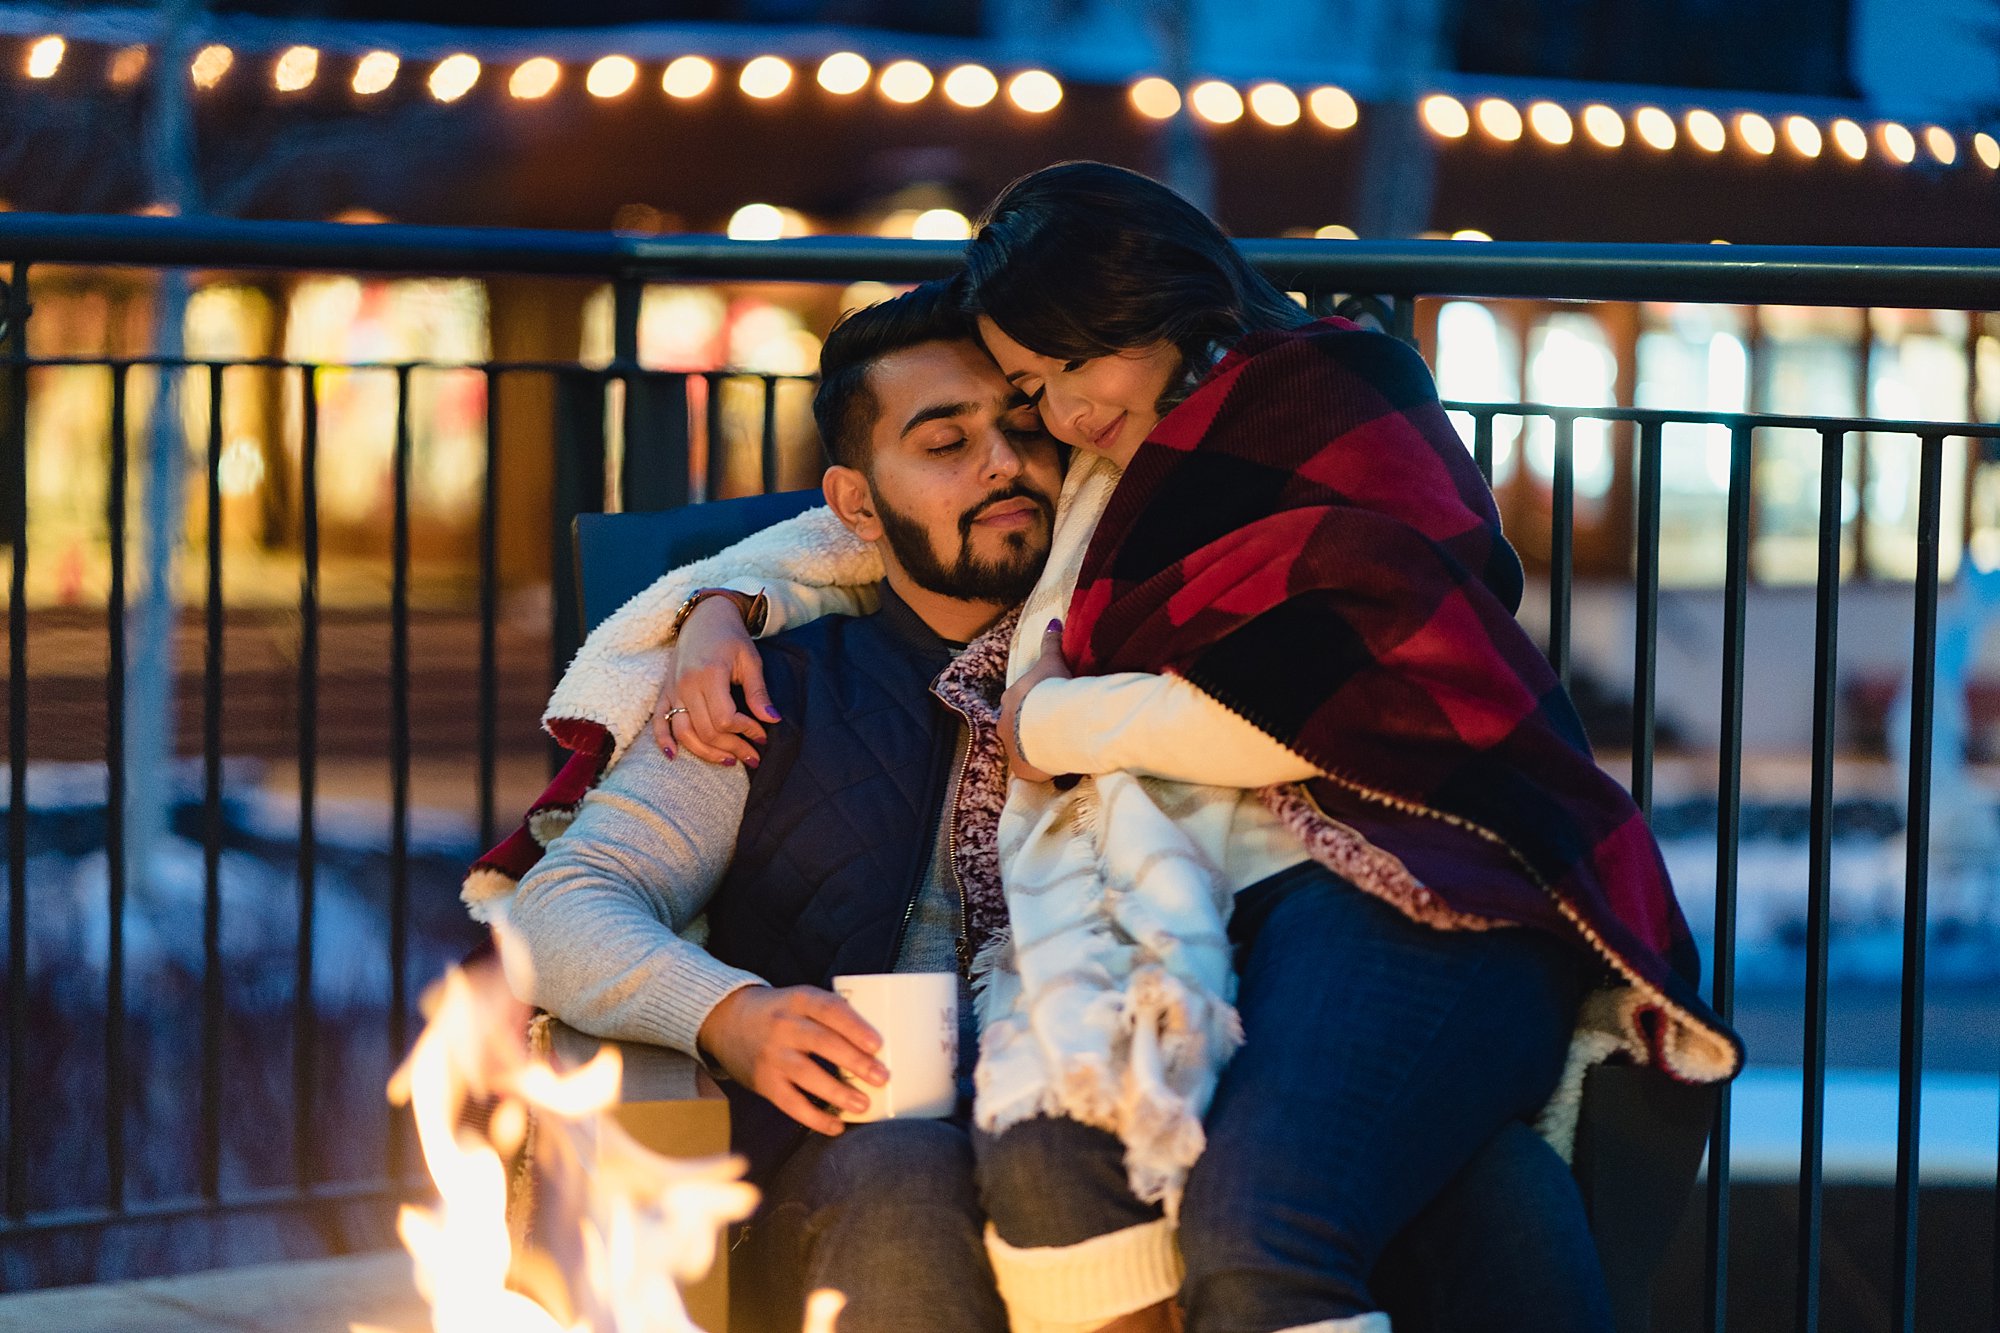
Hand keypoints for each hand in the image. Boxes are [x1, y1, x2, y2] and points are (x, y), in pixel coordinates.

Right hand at [654, 597, 780, 766]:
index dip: (746, 732)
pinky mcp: (665, 691)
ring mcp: (672, 690)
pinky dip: (663, 741)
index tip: (762, 735)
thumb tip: (772, 720)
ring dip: (706, 752)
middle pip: (706, 730)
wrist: (704, 617)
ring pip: (684, 733)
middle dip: (732, 748)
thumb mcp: (750, 660)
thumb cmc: (731, 637)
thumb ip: (758, 692)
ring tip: (729, 761)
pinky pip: (658, 721)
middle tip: (752, 757)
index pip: (725, 718)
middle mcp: (687, 685)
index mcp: (709, 675)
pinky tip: (674, 756)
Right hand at [697, 985, 886, 1134]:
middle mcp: (783, 1026)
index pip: (829, 1010)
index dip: (854, 1026)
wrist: (725, 1021)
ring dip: (837, 1092)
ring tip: (863, 1105)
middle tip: (881, 1077)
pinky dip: (815, 1117)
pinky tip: (836, 1125)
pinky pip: (791, 1103)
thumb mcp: (800, 1000)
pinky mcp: (764, 1082)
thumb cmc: (779, 1012)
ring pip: (807, 1074)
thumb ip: (831, 1015)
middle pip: (821, 1042)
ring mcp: (772, 1055)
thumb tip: (877, 1045)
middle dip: (854, 1061)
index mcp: (798, 1000)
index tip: (877, 1044)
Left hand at [998, 619, 1071, 784]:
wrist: (1051, 723)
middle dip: (1029, 727)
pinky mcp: (1022, 769)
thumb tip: (1053, 621)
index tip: (1046, 706)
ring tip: (1055, 748)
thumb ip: (1051, 643)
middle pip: (1016, 726)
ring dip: (1034, 748)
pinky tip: (1055, 767)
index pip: (1017, 701)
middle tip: (1052, 729)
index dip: (1031, 704)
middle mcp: (1003, 724)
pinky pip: (1030, 769)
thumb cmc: (1050, 690)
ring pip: (1021, 748)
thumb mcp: (1052, 663)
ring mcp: (1010, 748)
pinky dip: (1040, 768)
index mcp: (1010, 699)